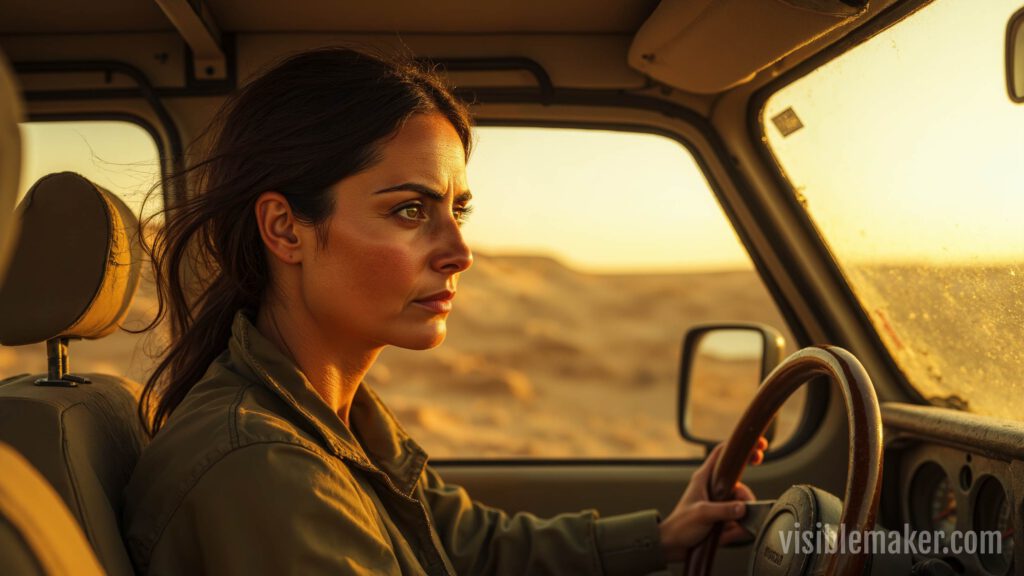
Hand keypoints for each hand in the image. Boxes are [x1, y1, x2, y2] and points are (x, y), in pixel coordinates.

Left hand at [658, 437, 767, 563]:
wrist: (674, 547)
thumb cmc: (680, 526)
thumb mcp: (701, 514)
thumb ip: (722, 510)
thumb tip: (743, 507)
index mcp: (705, 478)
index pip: (723, 454)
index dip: (741, 447)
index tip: (758, 447)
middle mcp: (714, 488)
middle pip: (740, 482)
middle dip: (746, 494)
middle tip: (747, 502)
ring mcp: (721, 504)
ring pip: (743, 503)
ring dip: (743, 514)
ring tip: (731, 524)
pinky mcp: (725, 519)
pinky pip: (741, 520)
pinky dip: (741, 527)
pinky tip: (730, 533)